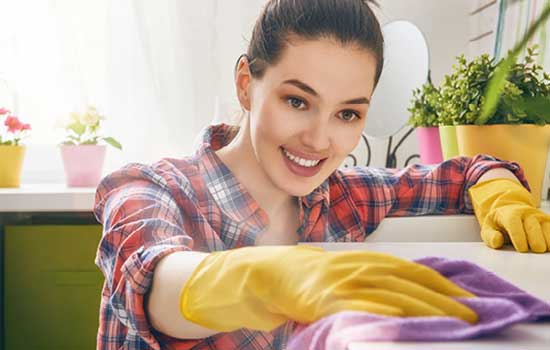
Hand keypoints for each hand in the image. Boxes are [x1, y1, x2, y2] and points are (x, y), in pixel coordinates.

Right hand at [180, 245, 477, 331]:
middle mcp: (352, 265)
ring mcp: (337, 281)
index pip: (406, 268)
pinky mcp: (322, 297)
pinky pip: (357, 306)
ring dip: (423, 307)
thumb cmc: (296, 278)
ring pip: (389, 292)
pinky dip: (381, 313)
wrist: (257, 274)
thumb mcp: (334, 274)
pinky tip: (401, 320)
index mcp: (357, 259)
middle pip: (405, 280)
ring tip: (452, 322)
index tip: (462, 295)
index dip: (437, 282)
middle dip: (441, 297)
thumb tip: (395, 295)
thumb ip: (362, 281)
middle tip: (470, 313)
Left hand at [469, 178, 549, 251]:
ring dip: (545, 245)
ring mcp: (540, 216)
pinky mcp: (549, 222)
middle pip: (533, 229)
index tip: (521, 250)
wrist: (511, 212)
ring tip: (537, 250)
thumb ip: (490, 236)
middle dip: (534, 244)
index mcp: (510, 213)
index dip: (519, 238)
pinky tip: (546, 248)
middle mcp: (527, 213)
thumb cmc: (500, 224)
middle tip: (530, 252)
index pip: (514, 224)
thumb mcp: (489, 228)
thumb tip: (497, 241)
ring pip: (548, 232)